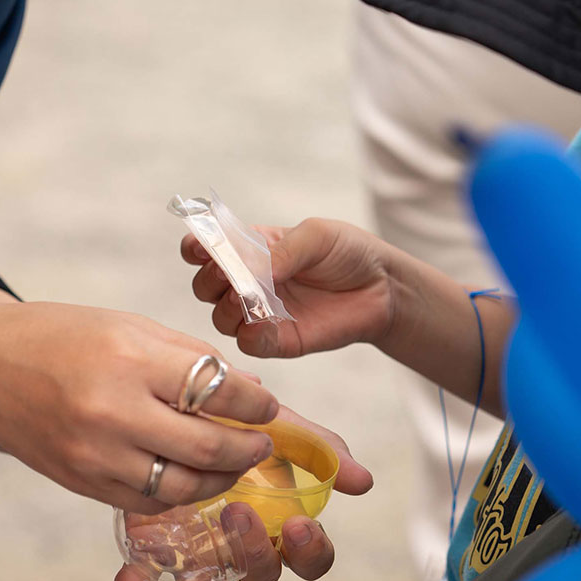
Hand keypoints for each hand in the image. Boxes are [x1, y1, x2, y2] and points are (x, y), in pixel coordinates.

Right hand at [0, 300, 282, 511]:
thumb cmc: (66, 337)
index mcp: (131, 361)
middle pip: (207, 447)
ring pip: (182, 486)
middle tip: (263, 444)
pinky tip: (196, 476)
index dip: (256, 405)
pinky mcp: (83, 484)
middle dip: (249, 449)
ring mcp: (95, 456)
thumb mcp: (134, 327)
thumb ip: (195, 359)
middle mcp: (113, 413)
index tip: (270, 408)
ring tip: (236, 464)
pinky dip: (182, 493)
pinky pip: (149, 501)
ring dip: (222, 479)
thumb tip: (252, 391)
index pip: (217, 392)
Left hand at [113, 405, 371, 580]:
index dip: (311, 552)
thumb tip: (365, 481)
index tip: (300, 524)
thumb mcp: (280, 427)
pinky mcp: (156, 549)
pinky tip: (133, 580)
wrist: (177, 401)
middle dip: (256, 554)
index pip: (311, 558)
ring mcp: (200, 553)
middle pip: (262, 575)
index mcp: (281, 523)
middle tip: (237, 514)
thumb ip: (321, 450)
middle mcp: (243, 547)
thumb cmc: (239, 422)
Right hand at [183, 218, 397, 358]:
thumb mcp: (317, 237)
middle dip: (210, 279)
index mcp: (252, 249)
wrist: (383, 289)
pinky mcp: (279, 341)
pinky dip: (249, 334)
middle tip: (228, 274)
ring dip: (227, 308)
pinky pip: (249, 344)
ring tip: (247, 298)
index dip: (197, 247)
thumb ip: (282, 250)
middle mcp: (249, 282)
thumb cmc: (349, 253)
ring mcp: (262, 313)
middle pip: (205, 285)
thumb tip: (252, 270)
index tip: (199, 248)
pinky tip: (264, 322)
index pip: (208, 248)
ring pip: (221, 317)